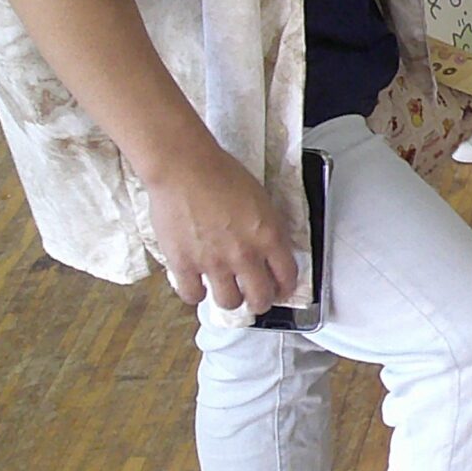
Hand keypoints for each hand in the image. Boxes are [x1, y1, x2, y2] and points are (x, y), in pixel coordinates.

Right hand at [146, 143, 299, 313]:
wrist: (185, 168)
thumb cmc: (222, 174)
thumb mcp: (262, 200)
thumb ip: (269, 229)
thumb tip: (271, 249)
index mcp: (269, 236)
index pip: (287, 277)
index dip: (285, 288)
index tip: (281, 290)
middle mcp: (244, 255)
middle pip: (260, 298)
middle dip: (261, 302)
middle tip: (255, 298)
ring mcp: (213, 263)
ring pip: (229, 302)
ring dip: (231, 300)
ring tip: (227, 291)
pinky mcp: (184, 264)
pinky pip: (193, 295)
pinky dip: (196, 293)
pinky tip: (198, 283)